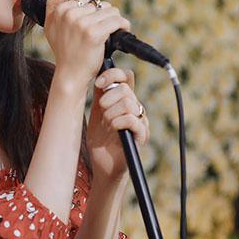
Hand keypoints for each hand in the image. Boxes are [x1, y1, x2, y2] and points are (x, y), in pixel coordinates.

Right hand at [44, 0, 131, 89]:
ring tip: (113, 30)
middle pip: (99, 4)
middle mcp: (69, 15)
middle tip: (105, 28)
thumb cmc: (64, 52)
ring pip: (110, 11)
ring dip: (115, 20)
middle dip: (104, 15)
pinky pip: (116, 21)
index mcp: (60, 11)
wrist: (70, 74)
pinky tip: (123, 31)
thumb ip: (53, 6)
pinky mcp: (95, 34)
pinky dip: (124, 25)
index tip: (96, 21)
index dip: (94, 10)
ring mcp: (82, 24)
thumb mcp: (50, 28)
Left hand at [87, 67, 149, 183]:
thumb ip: (99, 95)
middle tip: (101, 110)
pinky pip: (133, 120)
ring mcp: (140, 121)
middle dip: (108, 98)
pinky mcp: (141, 135)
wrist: (103, 164)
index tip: (98, 84)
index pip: (126, 76)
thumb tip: (97, 74)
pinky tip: (112, 128)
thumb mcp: (96, 113)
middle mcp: (134, 108)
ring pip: (129, 103)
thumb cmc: (99, 140)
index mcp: (124, 100)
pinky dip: (118, 122)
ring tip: (106, 124)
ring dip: (111, 113)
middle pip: (126, 89)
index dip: (112, 74)